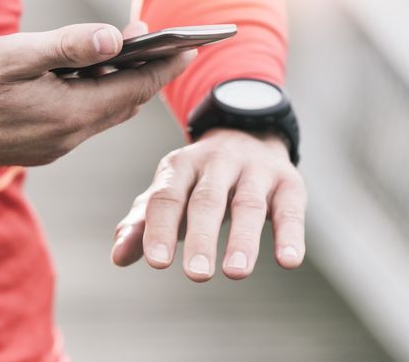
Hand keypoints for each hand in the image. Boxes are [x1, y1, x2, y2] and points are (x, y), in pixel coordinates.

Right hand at [0, 23, 195, 165]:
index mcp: (70, 113)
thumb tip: (115, 39)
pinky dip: (94, 98)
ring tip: (123, 51)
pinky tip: (84, 77)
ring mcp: (55, 146)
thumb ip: (68, 46)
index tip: (190, 47)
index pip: (134, 88)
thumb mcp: (17, 55)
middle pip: (125, 103)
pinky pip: (82, 121)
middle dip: (146, 73)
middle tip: (162, 43)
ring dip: (118, 85)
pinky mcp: (41, 147)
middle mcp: (69, 136)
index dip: (164, 66)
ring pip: (104, 113)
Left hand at [111, 128, 306, 281]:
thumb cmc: (198, 181)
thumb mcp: (169, 194)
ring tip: (235, 273)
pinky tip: (288, 261)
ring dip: (243, 239)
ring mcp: (254, 170)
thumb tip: (118, 257)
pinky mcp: (288, 181)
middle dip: (201, 237)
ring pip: (248, 204)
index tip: (157, 263)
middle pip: (207, 201)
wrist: (249, 133)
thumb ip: (143, 224)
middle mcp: (217, 163)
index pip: (167, 198)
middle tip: (196, 275)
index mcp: (180, 166)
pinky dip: (290, 235)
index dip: (160, 228)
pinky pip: (290, 209)